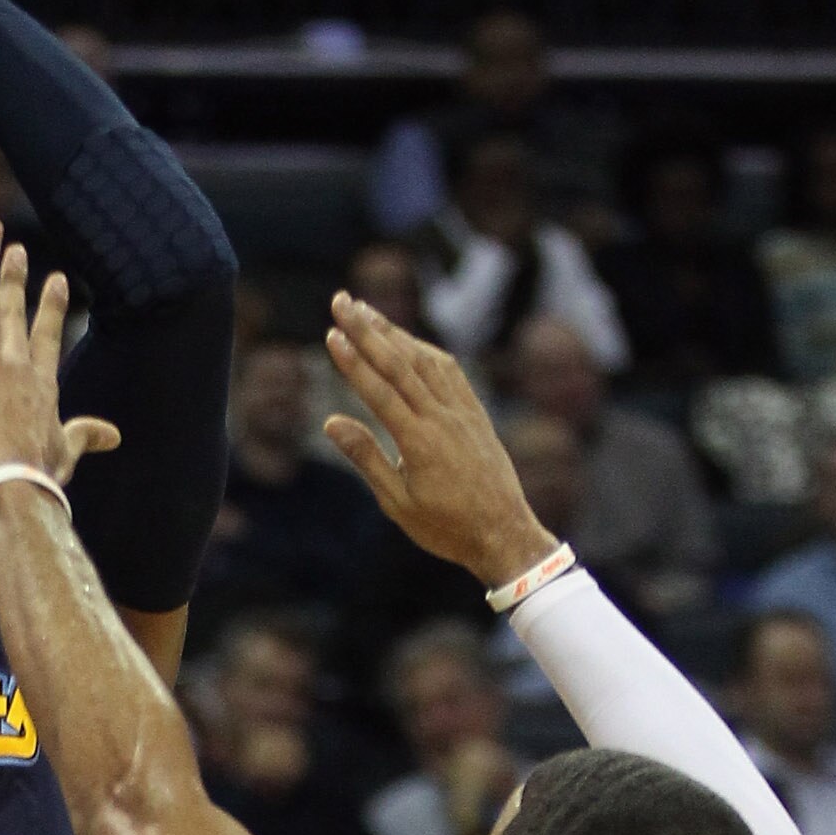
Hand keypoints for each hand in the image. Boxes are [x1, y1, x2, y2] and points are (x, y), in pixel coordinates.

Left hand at [0, 225, 121, 510]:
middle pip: (16, 307)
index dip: (53, 306)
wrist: (14, 479)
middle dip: (16, 275)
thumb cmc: (40, 473)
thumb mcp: (67, 451)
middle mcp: (19, 361)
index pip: (48, 333)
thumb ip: (86, 435)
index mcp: (43, 381)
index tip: (57, 281)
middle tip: (16, 249)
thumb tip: (113, 436)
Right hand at [320, 296, 553, 587]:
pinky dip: (425, 350)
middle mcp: (441, 418)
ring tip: (367, 311)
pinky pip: (449, 371)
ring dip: (394, 332)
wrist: (505, 534)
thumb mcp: (398, 503)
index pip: (378, 390)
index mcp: (418, 442)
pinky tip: (409, 341)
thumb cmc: (447, 528)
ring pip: (424, 359)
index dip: (353, 360)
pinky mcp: (475, 413)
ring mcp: (462, 411)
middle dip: (367, 329)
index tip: (332, 333)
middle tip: (341, 300)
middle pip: (398, 363)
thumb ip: (366, 458)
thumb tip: (331, 423)